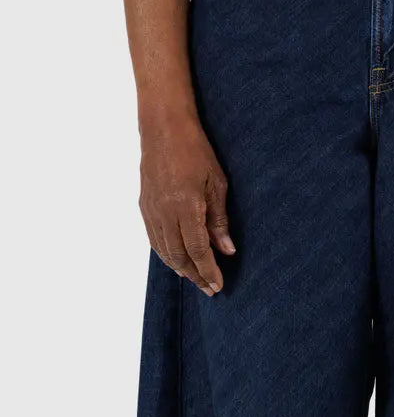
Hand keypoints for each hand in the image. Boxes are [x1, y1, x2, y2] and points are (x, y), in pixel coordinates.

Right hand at [139, 116, 235, 295]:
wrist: (163, 127)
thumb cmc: (195, 151)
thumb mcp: (217, 184)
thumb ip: (219, 220)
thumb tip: (226, 250)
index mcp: (186, 207)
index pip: (197, 250)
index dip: (208, 270)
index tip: (218, 285)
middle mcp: (165, 212)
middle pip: (179, 255)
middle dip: (195, 275)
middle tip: (209, 289)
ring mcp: (151, 210)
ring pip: (164, 251)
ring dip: (181, 269)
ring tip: (196, 279)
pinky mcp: (144, 206)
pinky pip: (154, 239)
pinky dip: (166, 255)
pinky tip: (177, 261)